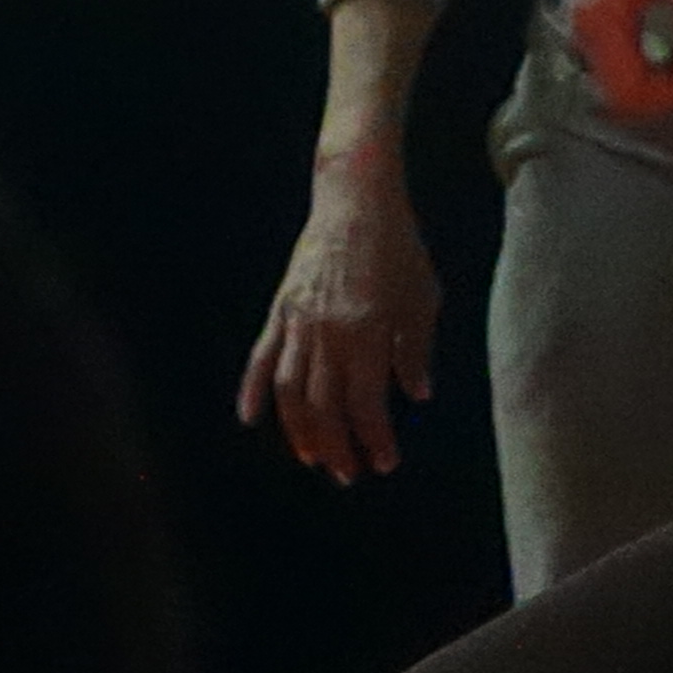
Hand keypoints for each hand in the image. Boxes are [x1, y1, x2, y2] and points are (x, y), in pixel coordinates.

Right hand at [235, 159, 442, 483]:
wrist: (355, 198)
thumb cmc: (399, 247)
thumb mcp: (422, 298)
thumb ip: (416, 350)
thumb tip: (416, 395)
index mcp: (367, 333)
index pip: (366, 404)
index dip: (374, 439)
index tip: (385, 463)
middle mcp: (327, 334)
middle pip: (325, 407)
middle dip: (337, 447)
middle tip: (349, 474)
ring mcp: (298, 322)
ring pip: (291, 391)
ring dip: (299, 431)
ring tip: (312, 457)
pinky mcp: (281, 309)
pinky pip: (262, 357)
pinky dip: (253, 390)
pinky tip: (250, 418)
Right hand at [567, 0, 672, 117]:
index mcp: (601, 17)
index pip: (632, 94)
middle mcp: (584, 24)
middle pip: (623, 97)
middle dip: (671, 92)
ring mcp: (586, 20)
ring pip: (621, 84)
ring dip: (663, 81)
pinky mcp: (597, 14)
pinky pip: (621, 63)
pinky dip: (654, 66)